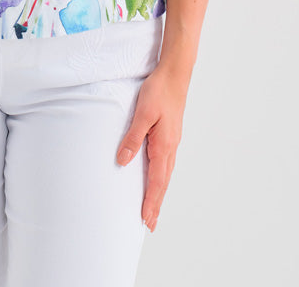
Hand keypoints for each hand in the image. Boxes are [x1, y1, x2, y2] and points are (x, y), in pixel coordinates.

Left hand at [115, 64, 188, 231]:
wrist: (175, 74)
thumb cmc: (159, 91)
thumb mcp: (142, 114)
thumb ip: (133, 138)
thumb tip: (123, 161)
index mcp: (164, 145)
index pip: (157, 181)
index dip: (151, 202)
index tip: (146, 220)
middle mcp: (170, 147)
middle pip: (163, 182)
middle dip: (156, 203)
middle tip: (149, 224)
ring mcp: (172, 141)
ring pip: (165, 173)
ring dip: (159, 192)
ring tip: (152, 207)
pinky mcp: (170, 134)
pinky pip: (165, 163)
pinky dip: (161, 177)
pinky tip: (157, 178)